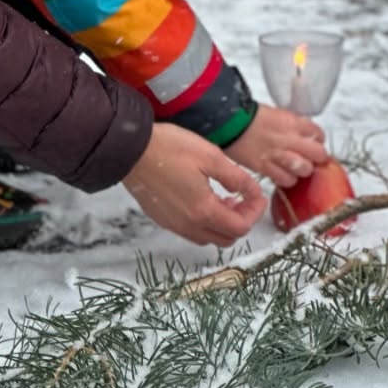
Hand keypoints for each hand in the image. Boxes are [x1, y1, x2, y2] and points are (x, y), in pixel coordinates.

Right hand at [121, 122, 264, 246]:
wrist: (130, 149)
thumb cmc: (169, 148)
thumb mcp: (211, 156)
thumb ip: (237, 178)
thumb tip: (252, 192)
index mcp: (204, 211)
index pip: (241, 227)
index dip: (255, 212)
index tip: (257, 195)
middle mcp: (189, 224)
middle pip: (226, 239)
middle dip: (240, 220)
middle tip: (242, 199)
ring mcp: (173, 224)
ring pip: (208, 238)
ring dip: (221, 223)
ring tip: (222, 199)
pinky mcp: (161, 218)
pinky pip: (190, 231)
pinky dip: (203, 222)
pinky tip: (200, 199)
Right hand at [226, 105, 328, 190]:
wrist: (227, 123)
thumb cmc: (247, 117)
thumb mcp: (275, 114)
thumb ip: (291, 125)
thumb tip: (301, 134)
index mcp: (292, 122)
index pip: (318, 134)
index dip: (318, 140)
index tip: (313, 143)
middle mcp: (289, 139)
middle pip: (318, 154)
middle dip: (317, 158)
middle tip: (310, 159)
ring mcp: (278, 154)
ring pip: (304, 169)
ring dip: (302, 170)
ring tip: (295, 168)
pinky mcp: (266, 167)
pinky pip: (286, 180)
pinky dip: (287, 179)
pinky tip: (282, 174)